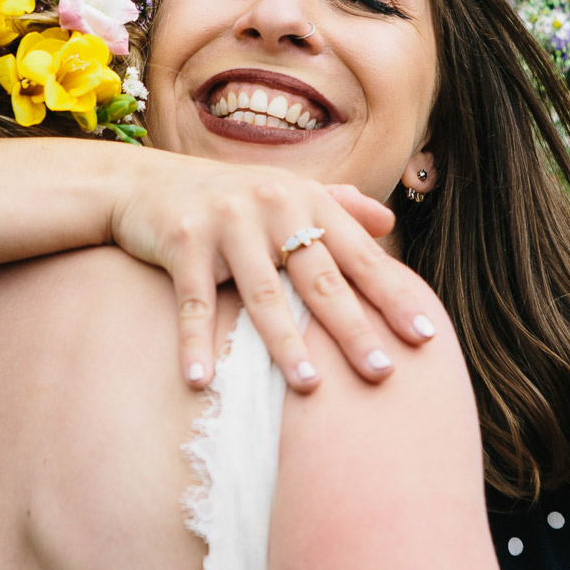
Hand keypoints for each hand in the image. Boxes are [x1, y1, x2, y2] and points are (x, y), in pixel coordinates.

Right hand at [109, 153, 444, 392]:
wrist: (142, 182)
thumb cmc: (225, 197)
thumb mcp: (284, 192)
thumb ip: (338, 204)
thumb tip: (390, 223)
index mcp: (307, 200)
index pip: (361, 256)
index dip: (394, 296)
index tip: (426, 335)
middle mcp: (273, 206)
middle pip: (321, 279)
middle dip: (353, 328)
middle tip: (382, 372)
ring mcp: (226, 223)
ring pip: (264, 293)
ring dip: (286, 344)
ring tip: (310, 387)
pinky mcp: (182, 241)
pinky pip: (194, 301)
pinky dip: (197, 342)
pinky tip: (202, 380)